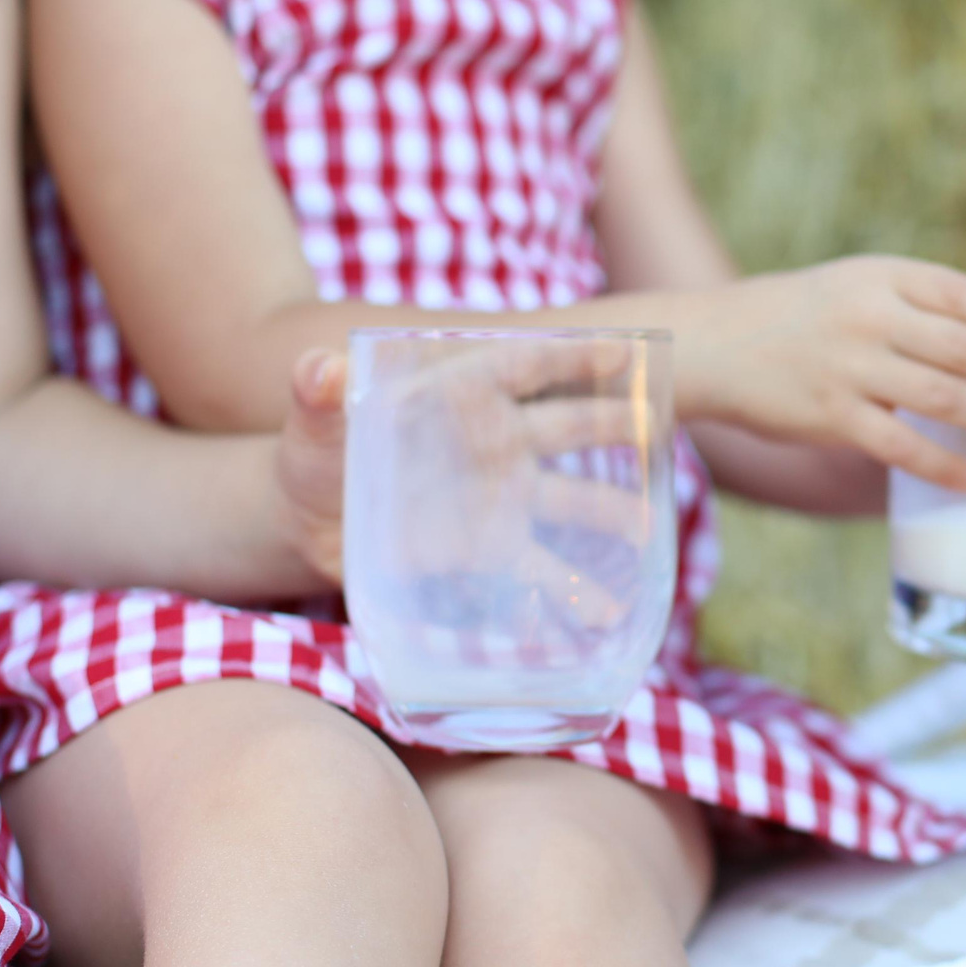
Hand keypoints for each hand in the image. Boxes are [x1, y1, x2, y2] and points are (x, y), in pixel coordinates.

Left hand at [272, 339, 657, 598]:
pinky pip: (546, 570)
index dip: (570, 356)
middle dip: (610, 424)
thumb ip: (316, 395)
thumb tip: (318, 367)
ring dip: (609, 512)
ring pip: (570, 499)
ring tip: (642, 530)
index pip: (523, 365)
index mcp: (460, 397)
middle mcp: (496, 443)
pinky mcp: (495, 551)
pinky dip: (577, 593)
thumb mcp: (310, 424)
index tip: (621, 351)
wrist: (310, 524)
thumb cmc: (313, 457)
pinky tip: (606, 615)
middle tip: (655, 428)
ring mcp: (504, 498)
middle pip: (566, 426)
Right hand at [677, 257, 965, 489]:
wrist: (716, 343)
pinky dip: (941, 464)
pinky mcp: (829, 416)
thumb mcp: (859, 287)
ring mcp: (848, 367)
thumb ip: (922, 305)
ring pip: (941, 397)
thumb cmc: (805, 317)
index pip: (960, 293)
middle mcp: (868, 317)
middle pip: (963, 347)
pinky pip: (897, 446)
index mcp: (882, 277)